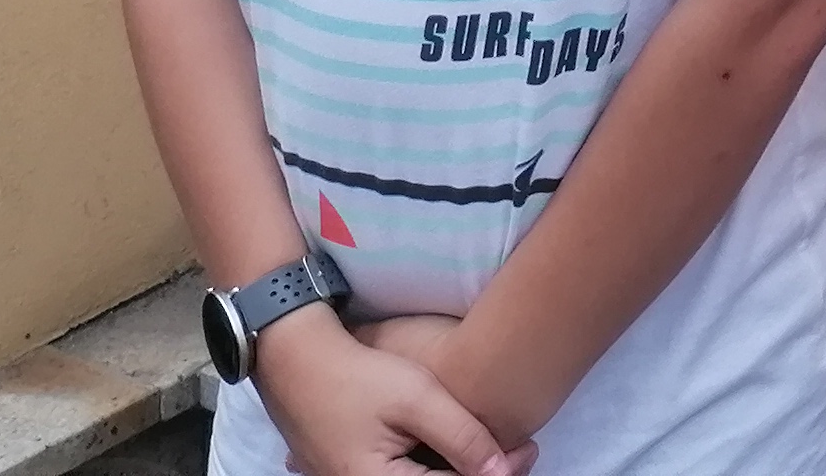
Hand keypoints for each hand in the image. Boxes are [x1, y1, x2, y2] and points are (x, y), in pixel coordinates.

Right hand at [252, 308, 528, 475]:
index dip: (498, 473)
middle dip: (481, 473)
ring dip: (458, 469)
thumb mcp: (417, 397)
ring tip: (495, 446)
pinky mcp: (356, 473)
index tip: (530, 447)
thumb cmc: (356, 375)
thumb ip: (461, 437)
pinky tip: (459, 448)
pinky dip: (434, 466)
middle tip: (520, 448)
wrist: (296, 361)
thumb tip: (502, 471)